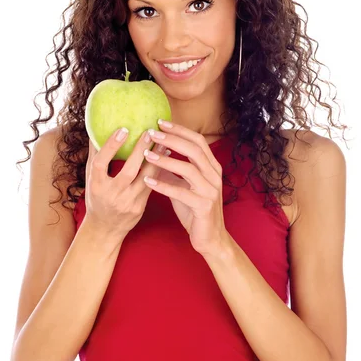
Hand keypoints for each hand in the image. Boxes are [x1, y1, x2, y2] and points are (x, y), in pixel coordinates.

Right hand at [84, 128, 169, 238]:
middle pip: (129, 170)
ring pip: (145, 177)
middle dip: (140, 150)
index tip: (123, 129)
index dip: (111, 146)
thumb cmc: (97, 198)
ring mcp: (128, 202)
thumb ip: (94, 156)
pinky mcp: (140, 207)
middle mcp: (112, 194)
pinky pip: (152, 185)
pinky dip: (159, 169)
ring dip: (156, 158)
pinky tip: (166, 156)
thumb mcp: (91, 179)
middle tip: (150, 132)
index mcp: (96, 185)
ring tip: (163, 141)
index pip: (101, 163)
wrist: (105, 229)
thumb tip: (96, 129)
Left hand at [142, 120, 229, 254]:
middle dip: (172, 139)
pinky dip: (164, 186)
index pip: (197, 141)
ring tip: (146, 155)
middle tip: (151, 133)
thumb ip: (172, 171)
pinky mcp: (203, 206)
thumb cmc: (195, 210)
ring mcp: (210, 191)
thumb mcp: (182, 186)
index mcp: (212, 168)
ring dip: (165, 160)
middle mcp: (214, 176)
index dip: (179, 130)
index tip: (160, 122)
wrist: (210, 238)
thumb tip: (153, 154)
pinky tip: (147, 182)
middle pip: (194, 150)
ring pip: (188, 169)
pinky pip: (182, 193)